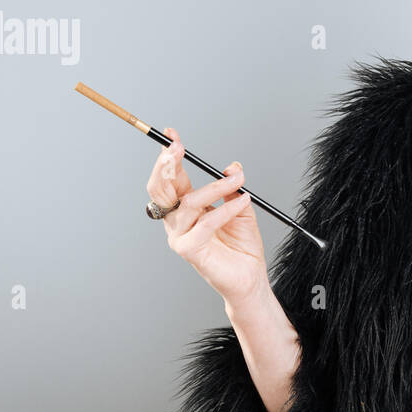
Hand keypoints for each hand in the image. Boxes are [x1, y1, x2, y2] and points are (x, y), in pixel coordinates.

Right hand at [146, 127, 268, 304]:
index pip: (171, 176)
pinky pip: (205, 223)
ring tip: (237, 181)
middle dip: (167, 165)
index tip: (172, 134)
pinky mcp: (188, 250)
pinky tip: (241, 203)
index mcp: (186, 206)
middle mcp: (177, 220)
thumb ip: (234, 186)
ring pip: (189, 203)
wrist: (250, 277)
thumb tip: (232, 166)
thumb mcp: (242, 206)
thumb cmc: (242, 245)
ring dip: (215, 187)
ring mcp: (179, 235)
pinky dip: (225, 210)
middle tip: (177, 148)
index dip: (169, 155)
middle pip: (161, 188)